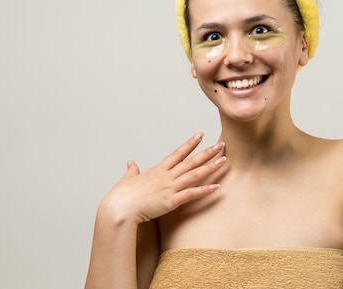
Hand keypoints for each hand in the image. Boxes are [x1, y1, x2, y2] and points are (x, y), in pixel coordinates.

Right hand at [99, 132, 225, 224]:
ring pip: (194, 174)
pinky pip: (191, 194)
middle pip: (190, 161)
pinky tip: (216, 187)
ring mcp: (169, 188)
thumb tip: (130, 162)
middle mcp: (166, 177)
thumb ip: (132, 170)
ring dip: (209, 167)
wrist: (119, 208)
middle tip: (220, 144)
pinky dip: (204, 190)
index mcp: (157, 171)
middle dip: (206, 152)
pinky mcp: (171, 201)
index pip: (177, 153)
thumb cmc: (121, 197)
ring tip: (223, 160)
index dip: (190, 144)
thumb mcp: (126, 179)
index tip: (200, 135)